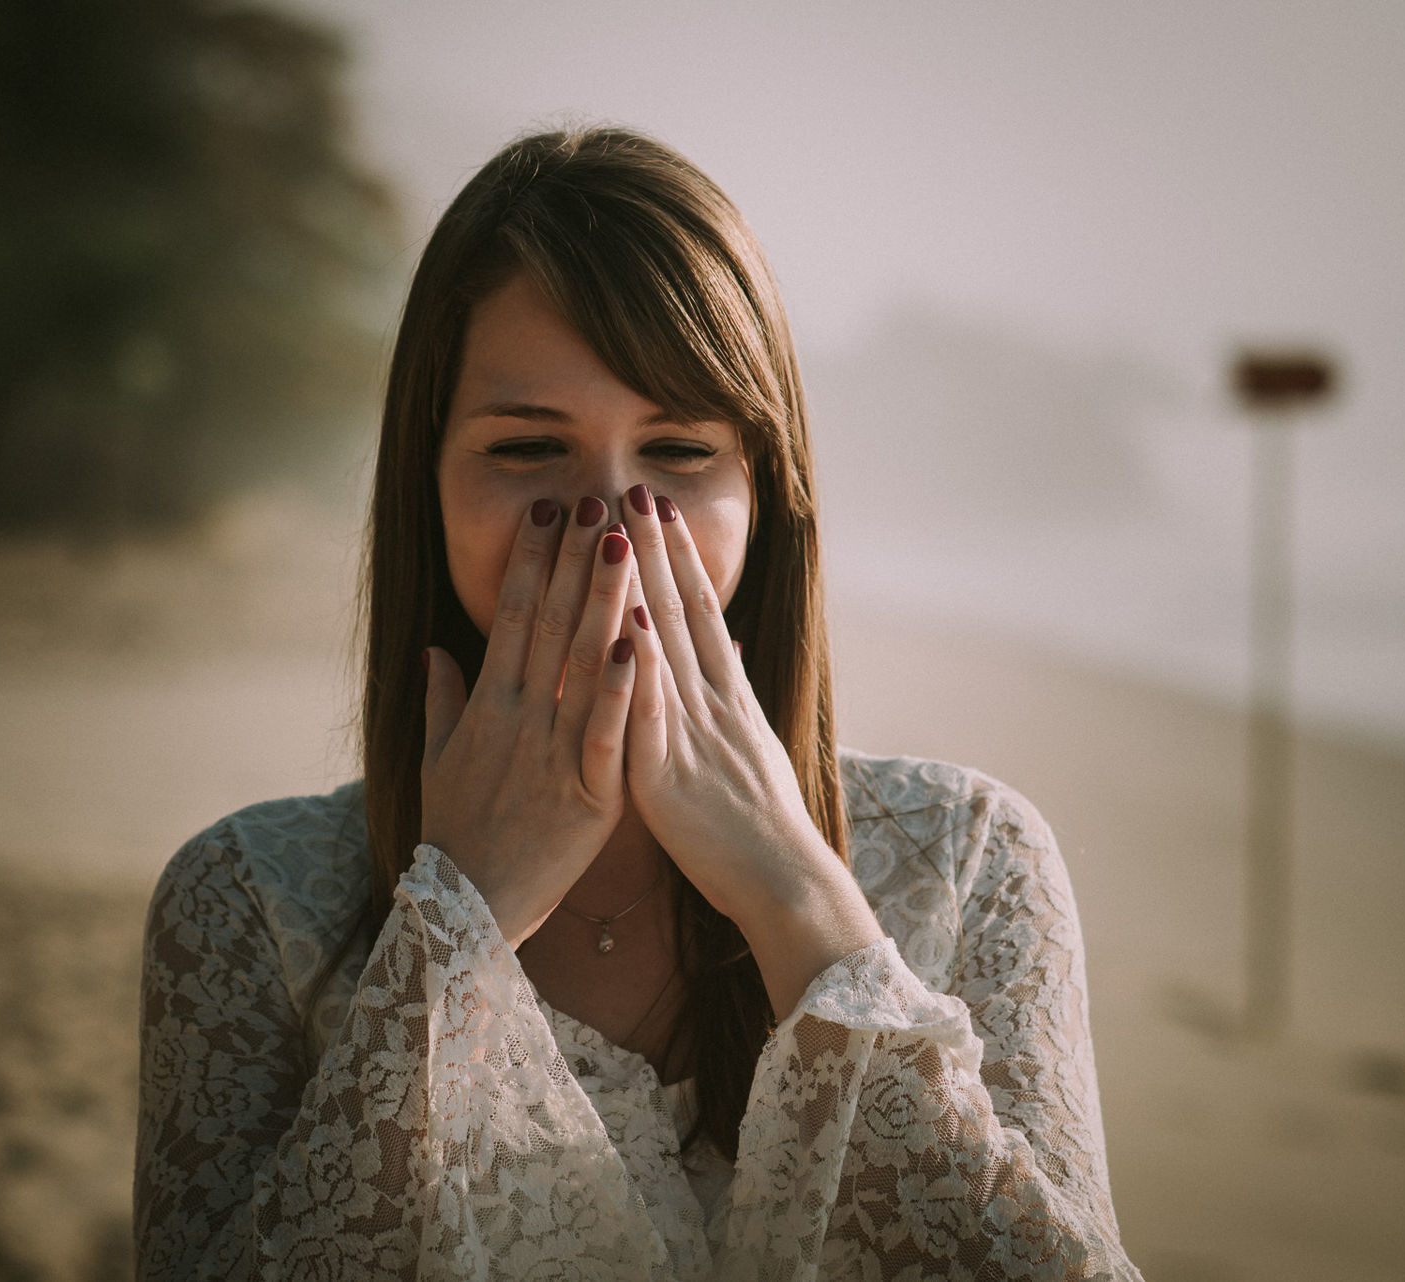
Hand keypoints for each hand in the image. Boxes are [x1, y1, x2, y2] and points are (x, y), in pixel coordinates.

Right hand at [421, 497, 638, 947]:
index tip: (547, 513)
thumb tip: (435, 650)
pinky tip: (641, 644)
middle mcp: (520, 719)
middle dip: (573, 560)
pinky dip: (623, 690)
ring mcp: (554, 755)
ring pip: (584, 665)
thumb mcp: (437, 762)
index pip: (512, 617)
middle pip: (550, 624)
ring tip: (624, 543)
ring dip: (604, 601)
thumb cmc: (456, 837)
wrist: (469, 912)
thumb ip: (441, 701)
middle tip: (594, 500)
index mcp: (488, 706)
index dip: (530, 562)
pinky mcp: (589, 797)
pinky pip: (607, 735)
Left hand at [617, 483, 881, 1017]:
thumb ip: (727, 701)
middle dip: (655, 547)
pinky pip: (651, 710)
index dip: (676, 557)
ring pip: (663, 643)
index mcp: (726, 698)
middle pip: (679, 610)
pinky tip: (624, 622)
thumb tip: (723, 652)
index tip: (659, 506)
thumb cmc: (760, 829)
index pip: (698, 612)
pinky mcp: (669, 774)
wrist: (785, 883)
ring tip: (620, 525)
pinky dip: (639, 664)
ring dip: (641, 582)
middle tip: (633, 486)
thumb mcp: (747, 750)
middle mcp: (712, 703)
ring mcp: (692, 732)